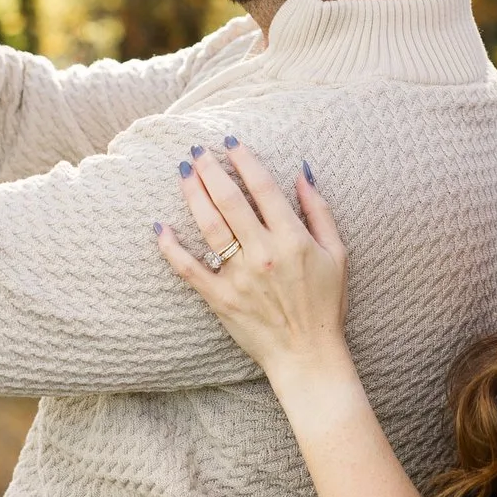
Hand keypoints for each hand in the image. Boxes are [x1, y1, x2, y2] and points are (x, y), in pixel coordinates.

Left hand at [154, 143, 352, 394]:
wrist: (308, 355)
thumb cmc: (325, 304)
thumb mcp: (336, 253)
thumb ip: (320, 211)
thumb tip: (302, 172)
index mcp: (292, 239)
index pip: (263, 188)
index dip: (244, 160)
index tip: (230, 142)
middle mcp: (263, 253)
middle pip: (229, 200)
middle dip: (210, 170)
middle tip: (196, 150)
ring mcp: (239, 277)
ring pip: (208, 226)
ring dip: (192, 195)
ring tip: (182, 172)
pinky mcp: (220, 299)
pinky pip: (189, 269)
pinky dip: (171, 248)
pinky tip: (159, 227)